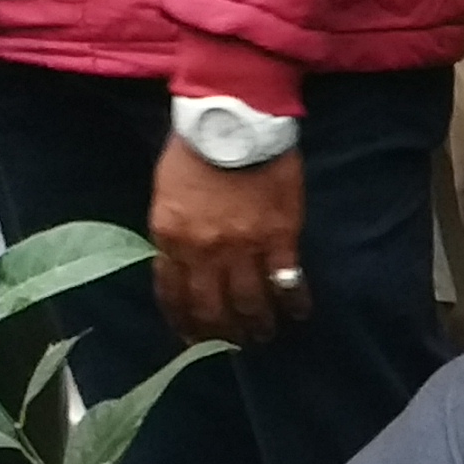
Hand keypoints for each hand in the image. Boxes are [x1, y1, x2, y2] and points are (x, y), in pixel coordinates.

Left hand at [151, 142, 305, 346]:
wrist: (232, 119)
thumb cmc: (195, 151)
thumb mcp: (166, 194)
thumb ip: (174, 232)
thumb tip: (184, 264)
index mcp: (170, 237)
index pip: (173, 293)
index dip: (183, 322)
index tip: (192, 339)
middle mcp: (204, 250)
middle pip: (212, 307)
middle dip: (222, 333)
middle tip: (234, 344)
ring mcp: (243, 246)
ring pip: (250, 302)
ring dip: (257, 325)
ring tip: (265, 334)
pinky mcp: (279, 237)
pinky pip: (287, 282)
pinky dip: (293, 302)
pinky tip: (297, 313)